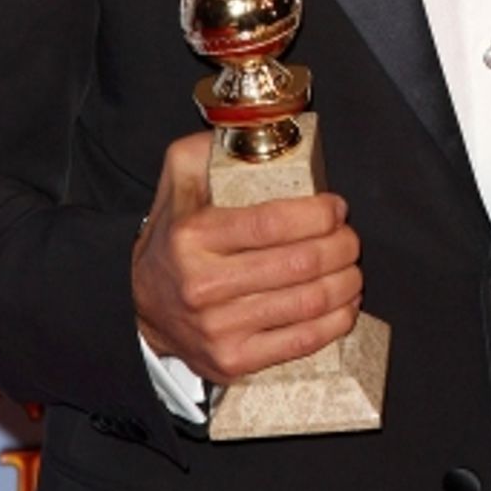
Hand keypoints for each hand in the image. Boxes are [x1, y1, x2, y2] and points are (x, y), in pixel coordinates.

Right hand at [131, 132, 361, 383]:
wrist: (138, 308)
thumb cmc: (171, 240)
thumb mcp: (178, 181)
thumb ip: (210, 149)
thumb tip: (254, 130)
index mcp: (193, 236)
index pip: (273, 222)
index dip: (318, 214)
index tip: (336, 207)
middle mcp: (203, 284)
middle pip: (299, 264)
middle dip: (341, 247)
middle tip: (350, 237)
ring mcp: (219, 328)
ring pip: (306, 304)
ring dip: (345, 282)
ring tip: (352, 267)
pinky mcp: (233, 360)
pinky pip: (300, 342)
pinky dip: (335, 322)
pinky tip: (344, 304)